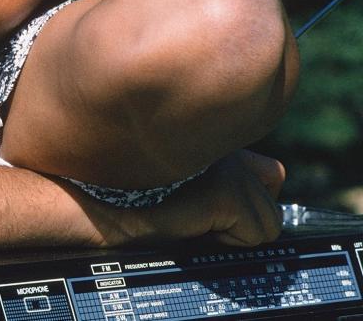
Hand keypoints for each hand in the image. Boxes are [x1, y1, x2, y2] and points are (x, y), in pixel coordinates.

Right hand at [143, 150, 284, 246]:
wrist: (107, 211)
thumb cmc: (137, 199)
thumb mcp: (182, 179)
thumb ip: (218, 176)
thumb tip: (259, 199)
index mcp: (216, 138)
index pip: (271, 172)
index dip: (253, 198)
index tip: (218, 209)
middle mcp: (227, 146)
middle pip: (273, 201)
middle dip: (242, 220)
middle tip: (198, 216)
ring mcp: (229, 168)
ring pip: (270, 221)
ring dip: (234, 233)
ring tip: (194, 220)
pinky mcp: (225, 193)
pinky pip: (255, 235)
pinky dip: (227, 242)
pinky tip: (193, 226)